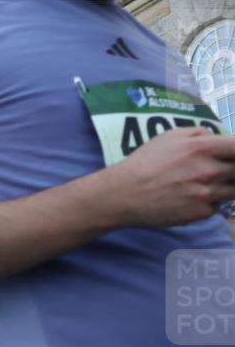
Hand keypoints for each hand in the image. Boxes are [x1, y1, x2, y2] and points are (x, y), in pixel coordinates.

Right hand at [115, 127, 234, 227]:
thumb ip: (197, 133)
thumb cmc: (143, 163)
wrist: (123, 195)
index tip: (233, 155)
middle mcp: (209, 171)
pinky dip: (208, 204)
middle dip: (231, 170)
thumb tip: (213, 136)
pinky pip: (215, 207)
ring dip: (225, 188)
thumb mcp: (168, 137)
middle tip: (214, 172)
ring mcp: (206, 193)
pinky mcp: (200, 213)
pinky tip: (190, 199)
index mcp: (203, 148)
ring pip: (233, 191)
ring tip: (204, 186)